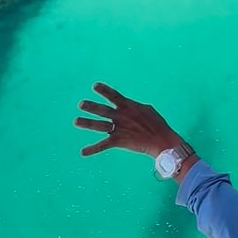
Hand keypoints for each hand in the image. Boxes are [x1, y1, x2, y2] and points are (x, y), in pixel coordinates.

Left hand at [74, 82, 189, 162]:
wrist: (162, 140)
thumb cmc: (157, 124)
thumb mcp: (146, 110)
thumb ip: (134, 107)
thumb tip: (128, 105)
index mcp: (129, 107)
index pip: (114, 96)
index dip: (104, 90)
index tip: (94, 85)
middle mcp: (122, 116)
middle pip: (103, 110)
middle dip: (91, 107)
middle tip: (81, 104)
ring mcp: (119, 128)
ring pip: (100, 125)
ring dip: (87, 123)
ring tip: (76, 121)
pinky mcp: (119, 141)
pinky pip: (103, 145)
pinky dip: (92, 149)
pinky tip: (82, 152)